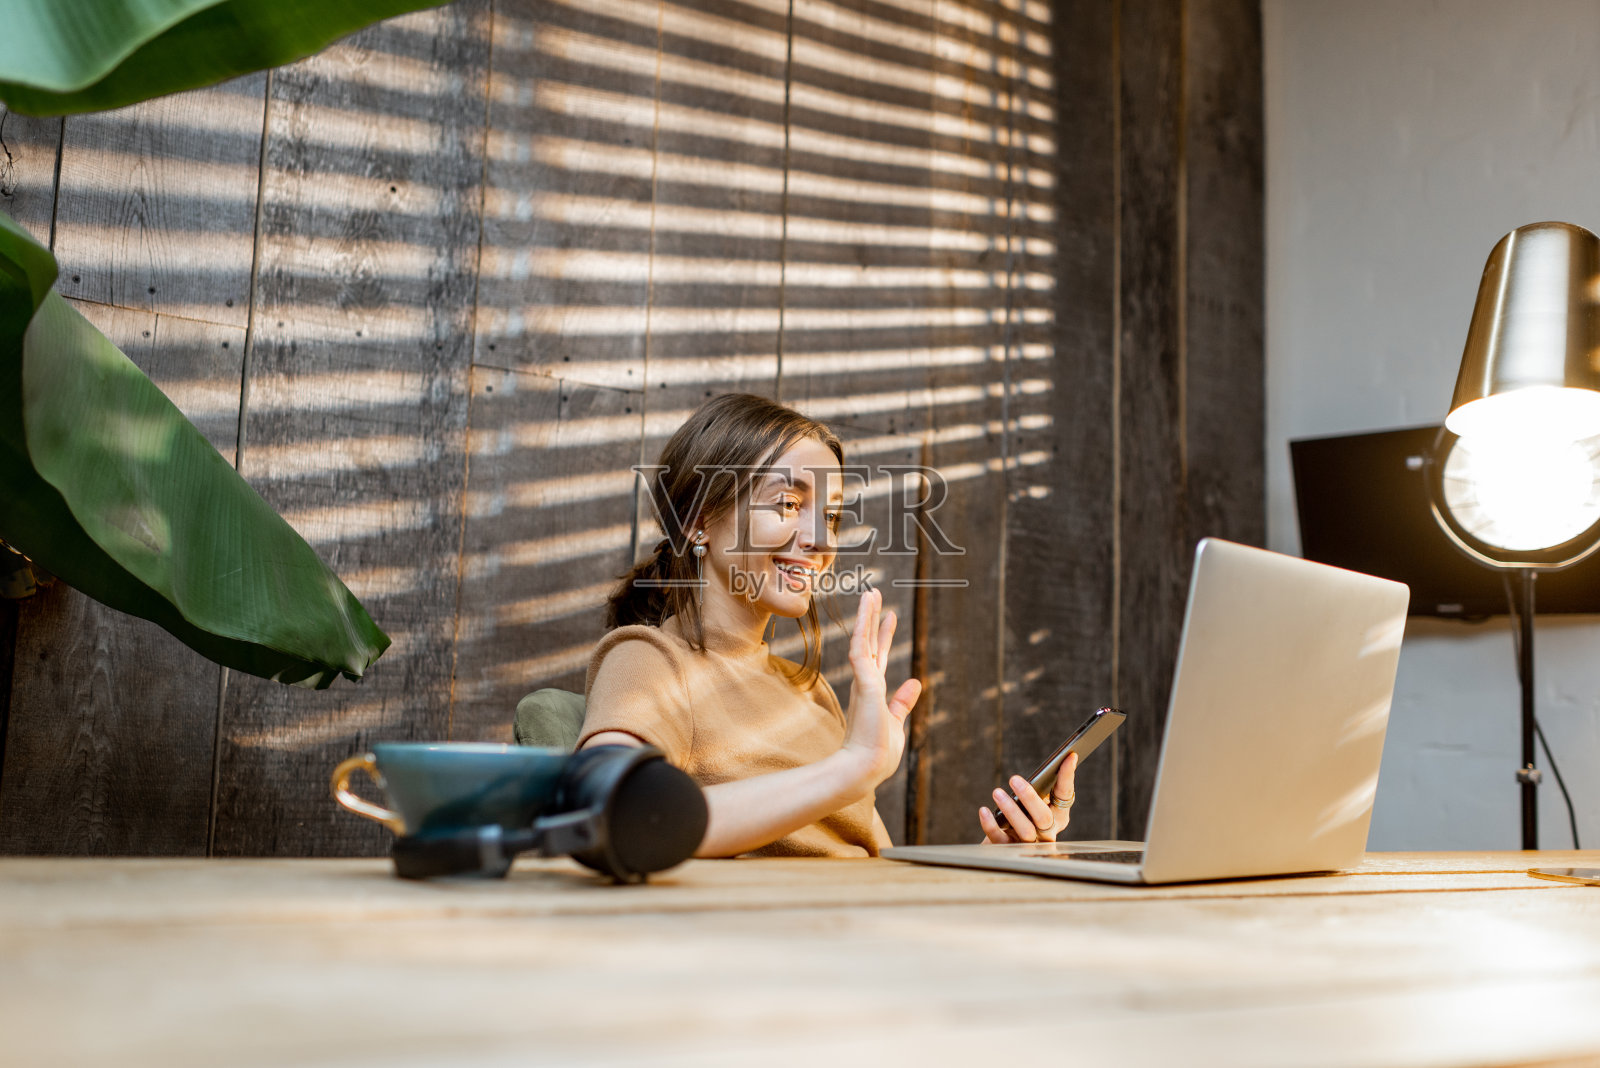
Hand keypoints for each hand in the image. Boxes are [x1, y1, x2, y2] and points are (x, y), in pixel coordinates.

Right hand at [840, 587, 922, 786]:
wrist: (865, 769)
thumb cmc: (877, 753)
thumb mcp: (895, 722)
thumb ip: (903, 701)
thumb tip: (915, 682)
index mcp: (873, 692)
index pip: (879, 657)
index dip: (883, 635)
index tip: (889, 616)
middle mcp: (866, 683)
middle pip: (870, 643)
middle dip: (872, 619)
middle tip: (874, 594)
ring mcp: (864, 682)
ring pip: (864, 641)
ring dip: (867, 616)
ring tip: (871, 593)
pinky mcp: (865, 684)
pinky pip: (862, 650)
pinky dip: (863, 629)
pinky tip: (867, 611)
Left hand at [978, 751, 1078, 843]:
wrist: (1003, 842)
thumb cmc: (1022, 814)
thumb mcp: (1033, 801)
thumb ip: (1039, 787)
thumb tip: (1049, 760)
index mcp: (1058, 815)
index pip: (1065, 794)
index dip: (1067, 776)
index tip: (1069, 756)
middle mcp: (1048, 832)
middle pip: (1044, 817)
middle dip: (1030, 797)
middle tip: (1014, 778)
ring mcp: (1030, 844)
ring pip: (1026, 830)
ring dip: (1010, 810)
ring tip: (997, 792)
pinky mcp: (1009, 849)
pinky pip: (1000, 839)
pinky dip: (991, 824)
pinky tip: (984, 810)